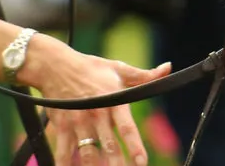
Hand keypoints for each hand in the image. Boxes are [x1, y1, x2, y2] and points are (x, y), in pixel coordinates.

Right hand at [21, 34, 171, 165]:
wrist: (57, 67)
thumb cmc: (91, 68)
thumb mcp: (119, 69)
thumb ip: (144, 76)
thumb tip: (167, 68)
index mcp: (113, 102)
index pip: (127, 128)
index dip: (135, 146)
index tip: (142, 162)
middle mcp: (96, 115)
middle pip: (108, 146)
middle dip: (117, 164)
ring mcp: (78, 123)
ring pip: (88, 152)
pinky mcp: (62, 127)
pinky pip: (63, 151)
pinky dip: (65, 164)